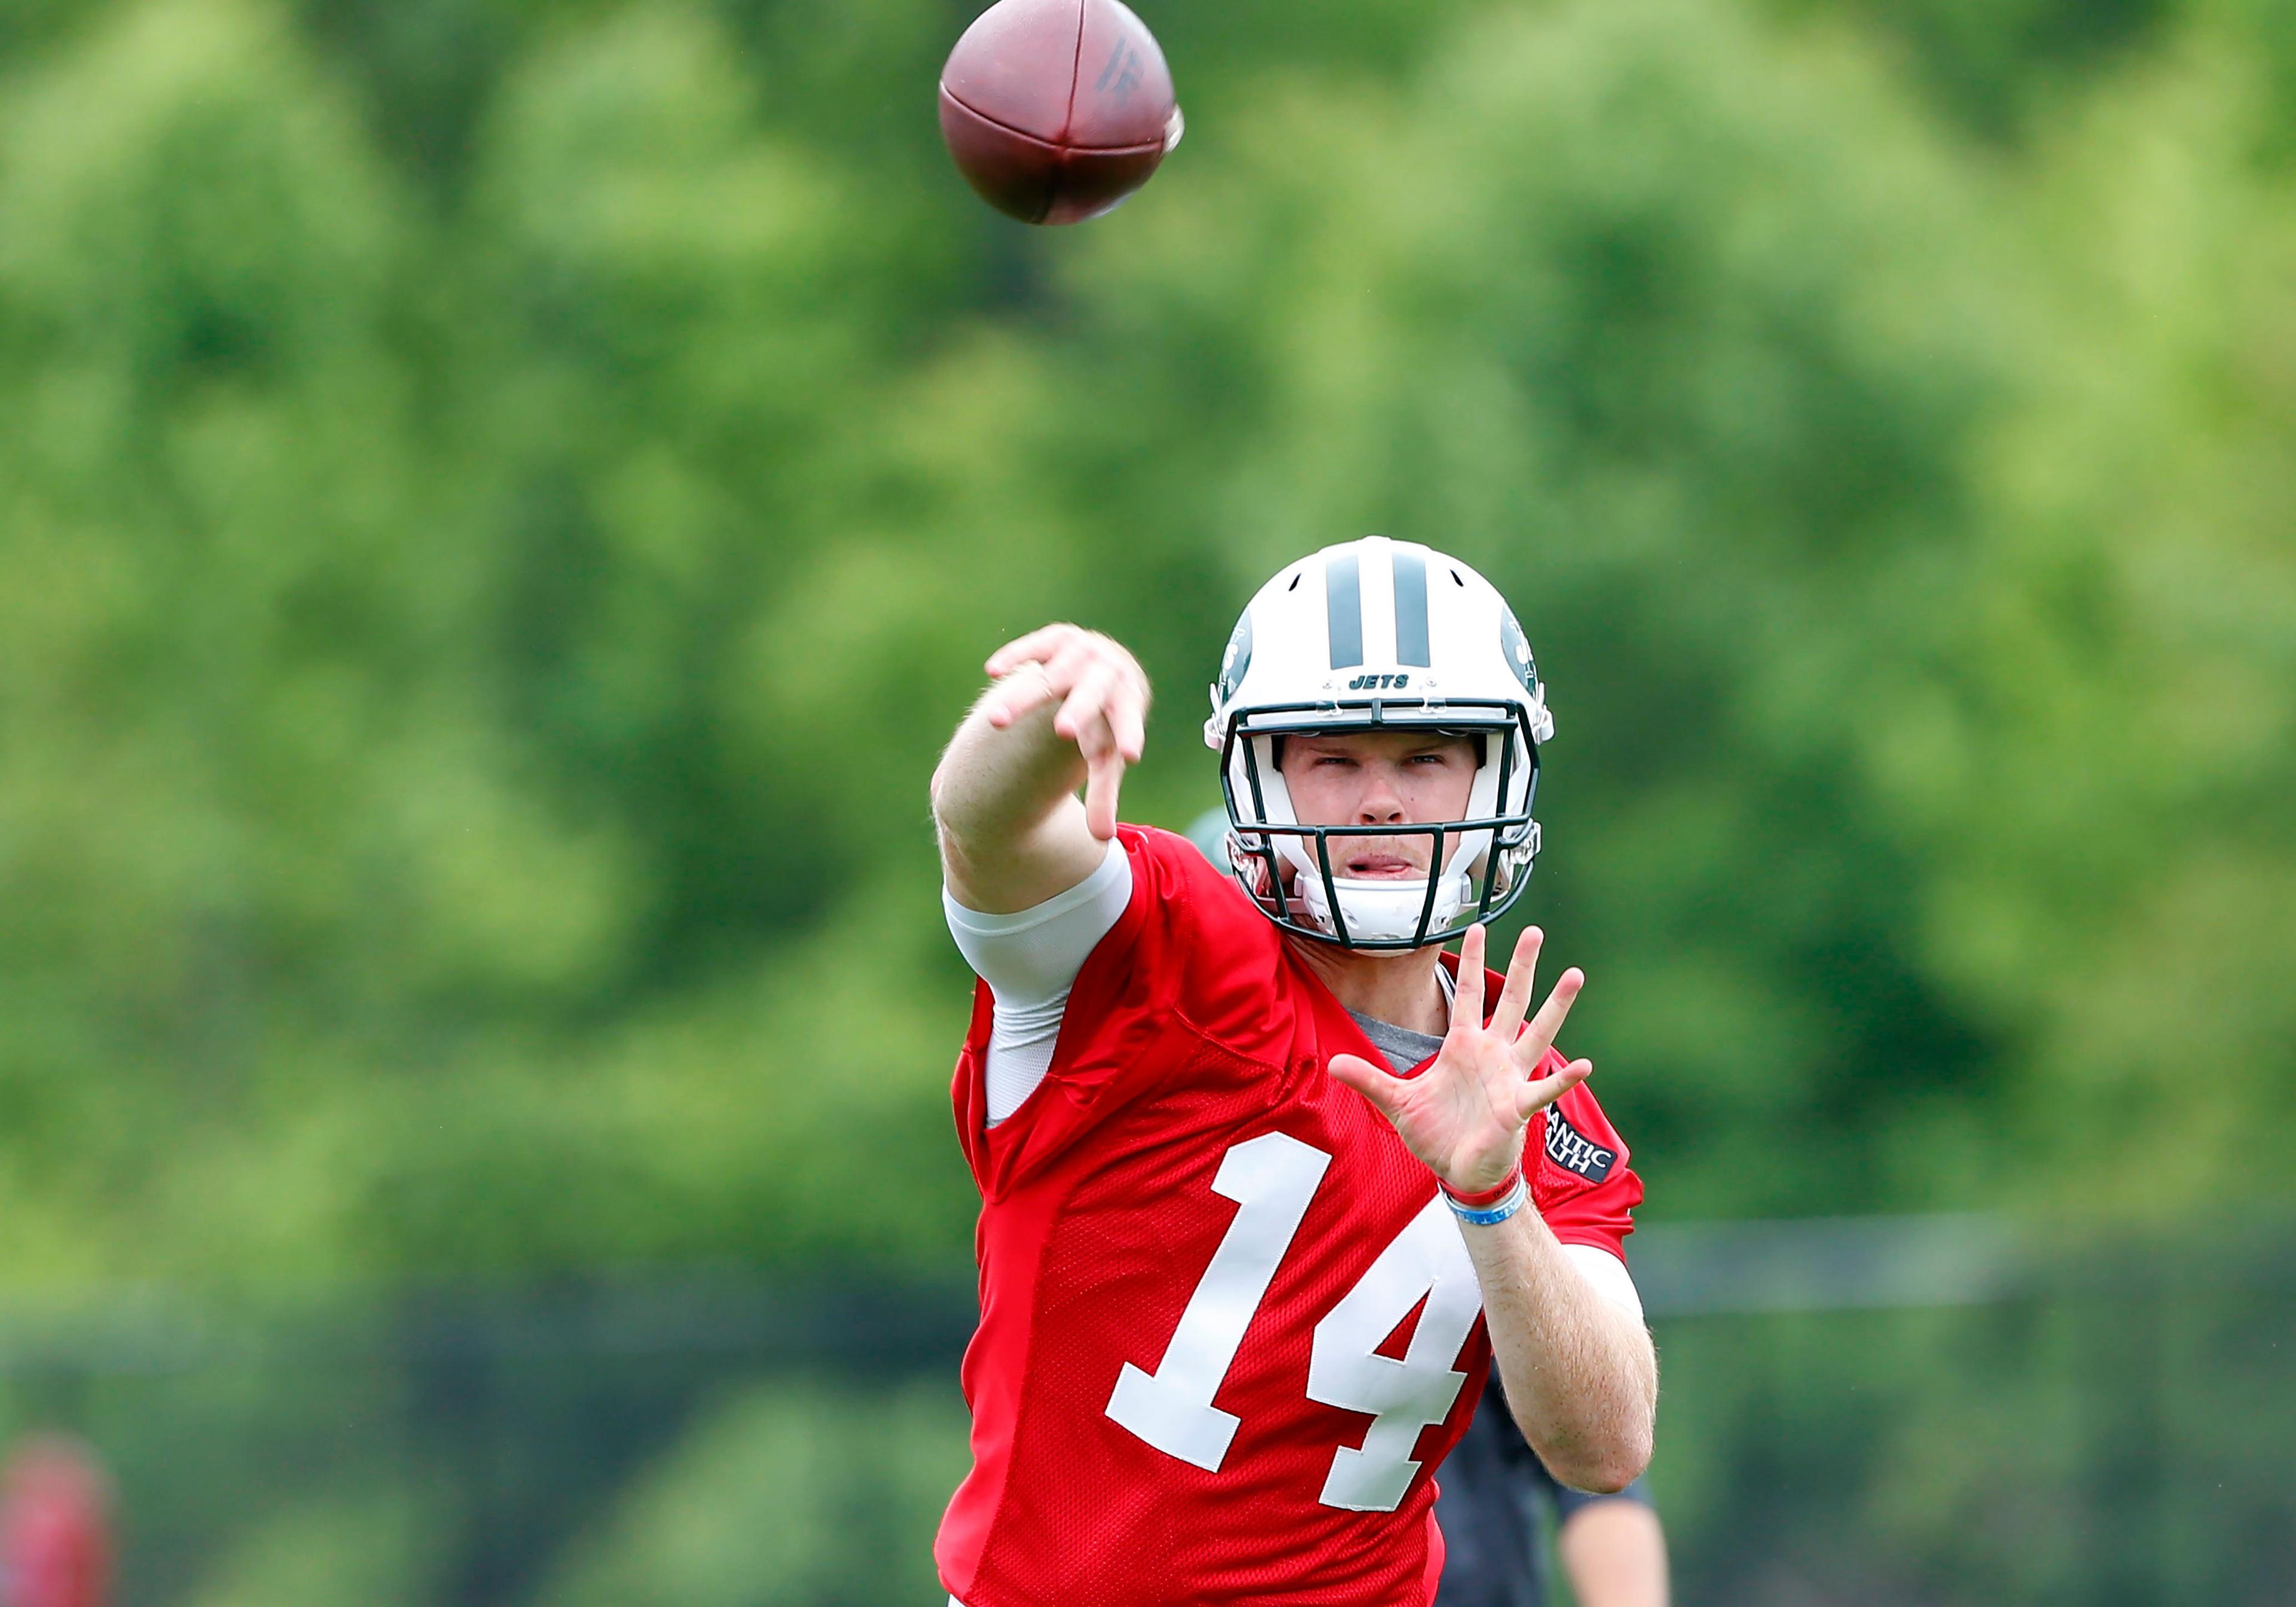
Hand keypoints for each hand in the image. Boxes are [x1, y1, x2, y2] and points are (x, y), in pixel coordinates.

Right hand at [981, 624, 1150, 840]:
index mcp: (1125, 703)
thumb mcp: (1106, 754)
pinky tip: (992, 670)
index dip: (1128, 735)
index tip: (1129, 756)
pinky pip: (1036, 645)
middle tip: (1063, 732)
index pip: (1128, 721)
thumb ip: (1104, 794)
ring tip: (996, 722)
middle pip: (1092, 694)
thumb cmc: (1106, 723)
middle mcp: (1107, 674)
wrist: (1109, 667)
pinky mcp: (1057, 639)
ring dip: (1024, 697)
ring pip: (1053, 675)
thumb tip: (1104, 841)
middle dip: (1079, 710)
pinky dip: (1016, 655)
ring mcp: (1082, 653)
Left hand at [1328, 925, 1590, 1194]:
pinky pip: (1544, 1090)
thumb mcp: (1397, 1102)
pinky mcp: (1518, 1107)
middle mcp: (1491, 1054)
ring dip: (1556, 1006)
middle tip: (1535, 932)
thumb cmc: (1436, 1133)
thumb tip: (1331, 1064)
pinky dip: (1563, 1079)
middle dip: (1522, 967)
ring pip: (1536, 1034)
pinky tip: (1585, 1065)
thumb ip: (1368, 1079)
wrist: (1458, 1170)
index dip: (1472, 962)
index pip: (1468, 995)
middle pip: (1510, 1001)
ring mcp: (1509, 1078)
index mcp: (1462, 1046)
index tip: (1478, 928)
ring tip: (1574, 975)